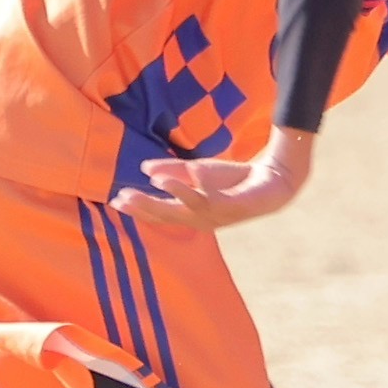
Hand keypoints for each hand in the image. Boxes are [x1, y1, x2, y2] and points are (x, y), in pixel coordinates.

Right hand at [113, 130, 311, 230]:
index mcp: (192, 213)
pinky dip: (186, 190)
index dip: (138, 210)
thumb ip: (173, 171)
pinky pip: (205, 200)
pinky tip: (169, 181)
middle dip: (142, 209)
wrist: (273, 180)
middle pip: (167, 217)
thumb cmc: (236, 180)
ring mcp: (217, 216)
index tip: (114, 200)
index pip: (160, 214)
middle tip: (119, 199)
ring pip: (182, 212)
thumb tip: (144, 168)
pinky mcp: (231, 207)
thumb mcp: (199, 171)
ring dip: (159, 201)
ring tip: (139, 190)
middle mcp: (202, 219)